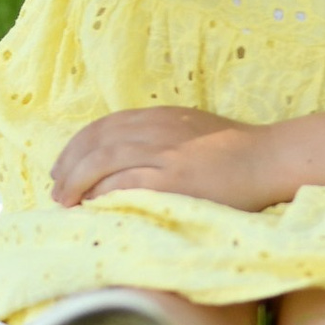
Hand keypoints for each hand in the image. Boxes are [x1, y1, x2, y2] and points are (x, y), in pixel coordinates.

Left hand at [50, 105, 286, 210]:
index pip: (102, 127)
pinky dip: (102, 195)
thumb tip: (118, 156)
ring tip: (67, 204)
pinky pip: (123, 185)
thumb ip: (157, 135)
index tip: (62, 167)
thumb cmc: (233, 149)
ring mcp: (163, 155)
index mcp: (158, 117)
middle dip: (68, 168)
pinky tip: (93, 207)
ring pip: (102, 164)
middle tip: (56, 191)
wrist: (268, 158)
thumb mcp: (190, 128)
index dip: (75, 148)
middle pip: (95, 145)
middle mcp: (156, 131)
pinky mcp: (172, 181)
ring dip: (76, 185)